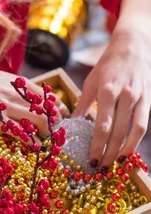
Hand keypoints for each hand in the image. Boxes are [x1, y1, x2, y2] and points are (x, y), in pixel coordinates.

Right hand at [0, 59, 68, 137]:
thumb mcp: (2, 78)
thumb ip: (16, 86)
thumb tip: (29, 93)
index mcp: (20, 84)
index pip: (48, 96)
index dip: (59, 107)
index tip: (64, 114)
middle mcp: (19, 95)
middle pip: (48, 110)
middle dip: (55, 123)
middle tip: (55, 131)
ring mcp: (9, 108)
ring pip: (39, 121)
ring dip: (46, 133)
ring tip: (45, 139)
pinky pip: (21, 133)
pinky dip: (31, 141)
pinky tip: (35, 145)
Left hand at [74, 17, 150, 167]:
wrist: (134, 46)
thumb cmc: (108, 64)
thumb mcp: (91, 80)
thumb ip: (83, 103)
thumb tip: (72, 123)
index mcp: (107, 90)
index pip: (102, 125)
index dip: (97, 145)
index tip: (91, 159)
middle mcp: (125, 96)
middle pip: (117, 132)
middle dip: (108, 152)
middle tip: (100, 167)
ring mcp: (139, 98)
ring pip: (133, 131)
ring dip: (124, 150)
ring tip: (115, 163)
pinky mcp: (149, 100)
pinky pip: (143, 124)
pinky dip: (136, 140)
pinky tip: (128, 150)